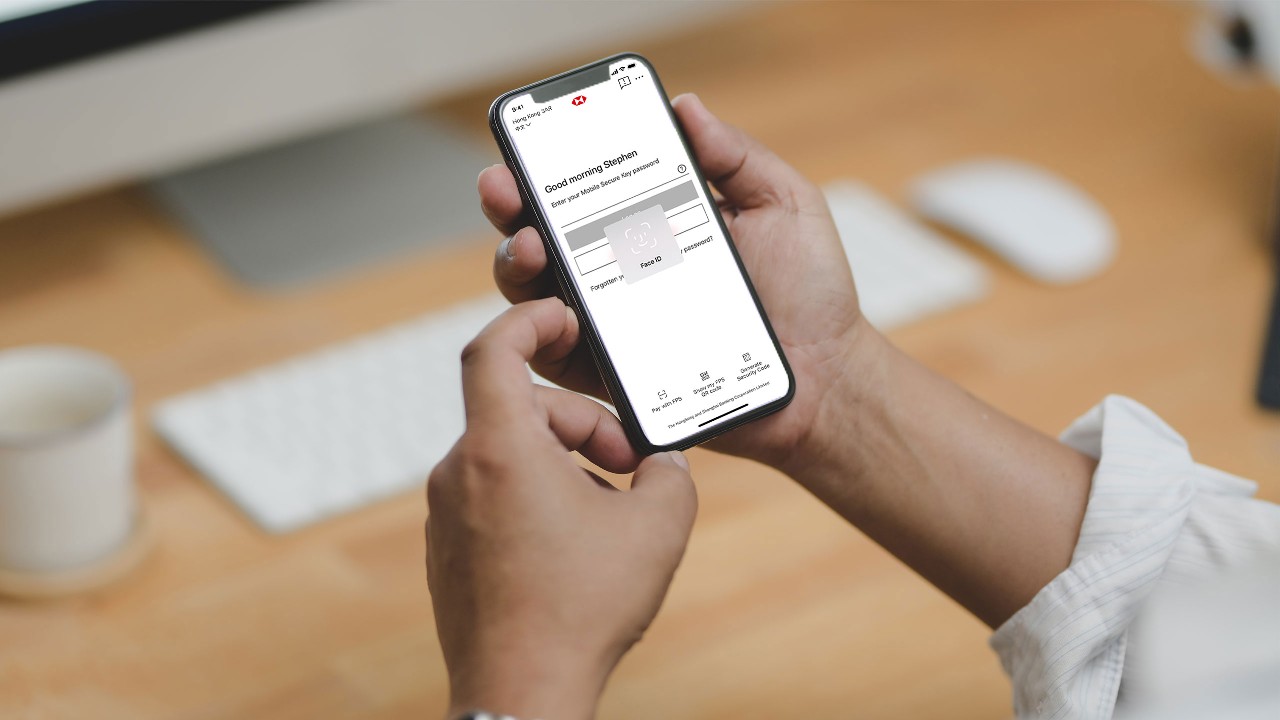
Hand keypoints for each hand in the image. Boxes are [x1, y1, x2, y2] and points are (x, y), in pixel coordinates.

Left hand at [426, 298, 697, 719]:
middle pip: (522, 409)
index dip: (529, 321)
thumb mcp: (658, 526)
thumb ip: (668, 472)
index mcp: (500, 449)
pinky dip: (536, 496)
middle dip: (584, 424)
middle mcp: (460, 473)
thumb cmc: (581, 609)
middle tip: (630, 465)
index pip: (493, 349)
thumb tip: (661, 465)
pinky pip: (494, 495)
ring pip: (510, 454)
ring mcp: (447, 514)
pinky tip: (575, 541)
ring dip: (564, 463)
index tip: (563, 318)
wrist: (522, 694)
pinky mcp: (447, 549)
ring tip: (609, 511)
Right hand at [480, 93, 865, 467]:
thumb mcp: (784, 206)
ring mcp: (614, 324)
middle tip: (507, 191)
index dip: (550, 164)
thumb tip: (686, 106)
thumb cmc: (810, 295)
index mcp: (656, 223)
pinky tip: (556, 313)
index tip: (529, 143)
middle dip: (513, 208)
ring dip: (519, 267)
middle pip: (545, 234)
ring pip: (537, 295)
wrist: (827, 379)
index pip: (589, 188)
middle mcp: (623, 270)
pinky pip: (560, 360)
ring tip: (532, 248)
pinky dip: (543, 337)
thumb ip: (738, 156)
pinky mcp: (615, 377)